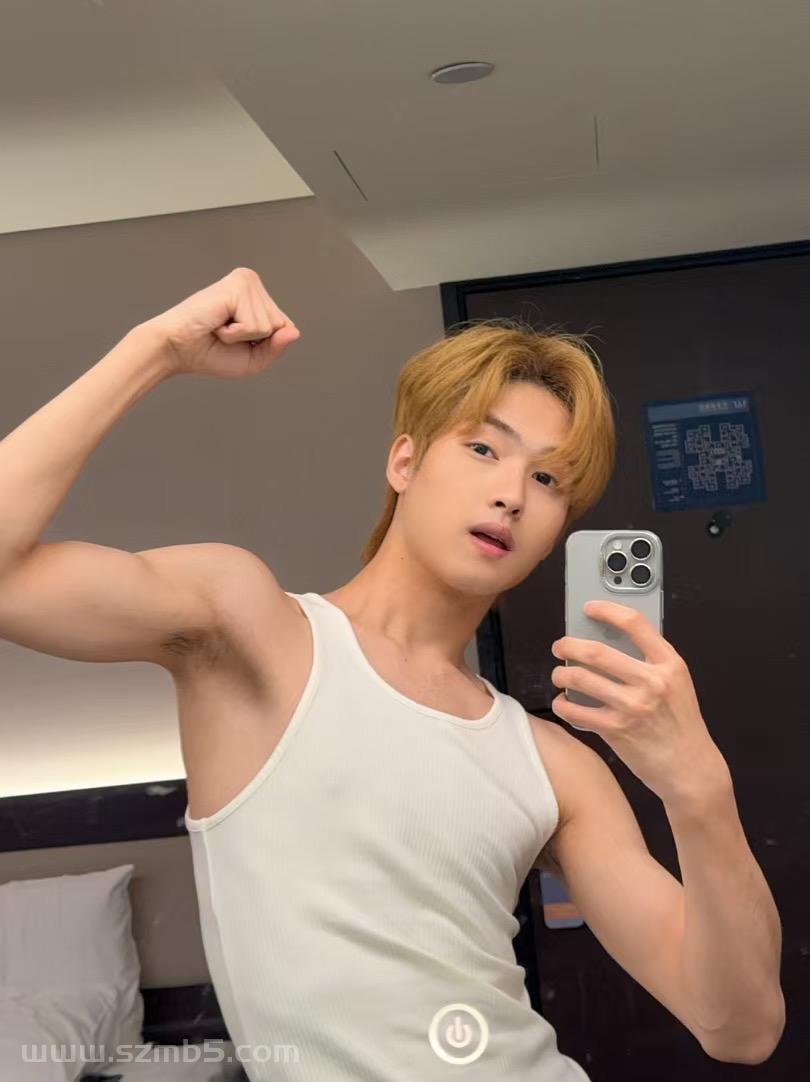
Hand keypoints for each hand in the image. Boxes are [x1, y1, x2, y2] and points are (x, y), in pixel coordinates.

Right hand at [144, 266, 300, 378]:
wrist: (177, 349)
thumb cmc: (209, 352)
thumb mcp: (253, 359)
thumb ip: (276, 347)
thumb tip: (294, 332)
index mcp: (258, 297)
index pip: (285, 328)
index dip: (263, 344)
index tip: (236, 340)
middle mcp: (253, 284)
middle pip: (281, 326)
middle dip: (254, 340)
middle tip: (225, 332)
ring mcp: (246, 282)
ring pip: (270, 326)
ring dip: (242, 336)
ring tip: (220, 327)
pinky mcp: (238, 286)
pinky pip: (255, 325)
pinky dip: (235, 333)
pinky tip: (218, 323)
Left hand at [549, 600, 728, 805]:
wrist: (690, 769)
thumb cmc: (680, 725)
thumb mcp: (677, 684)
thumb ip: (650, 662)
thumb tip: (608, 640)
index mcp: (670, 664)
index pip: (635, 624)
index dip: (607, 610)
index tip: (589, 608)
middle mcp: (652, 682)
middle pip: (597, 651)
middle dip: (569, 644)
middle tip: (560, 646)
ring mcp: (633, 706)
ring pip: (580, 678)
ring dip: (561, 673)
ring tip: (560, 674)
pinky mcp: (616, 730)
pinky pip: (576, 710)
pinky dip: (563, 704)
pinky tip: (563, 702)